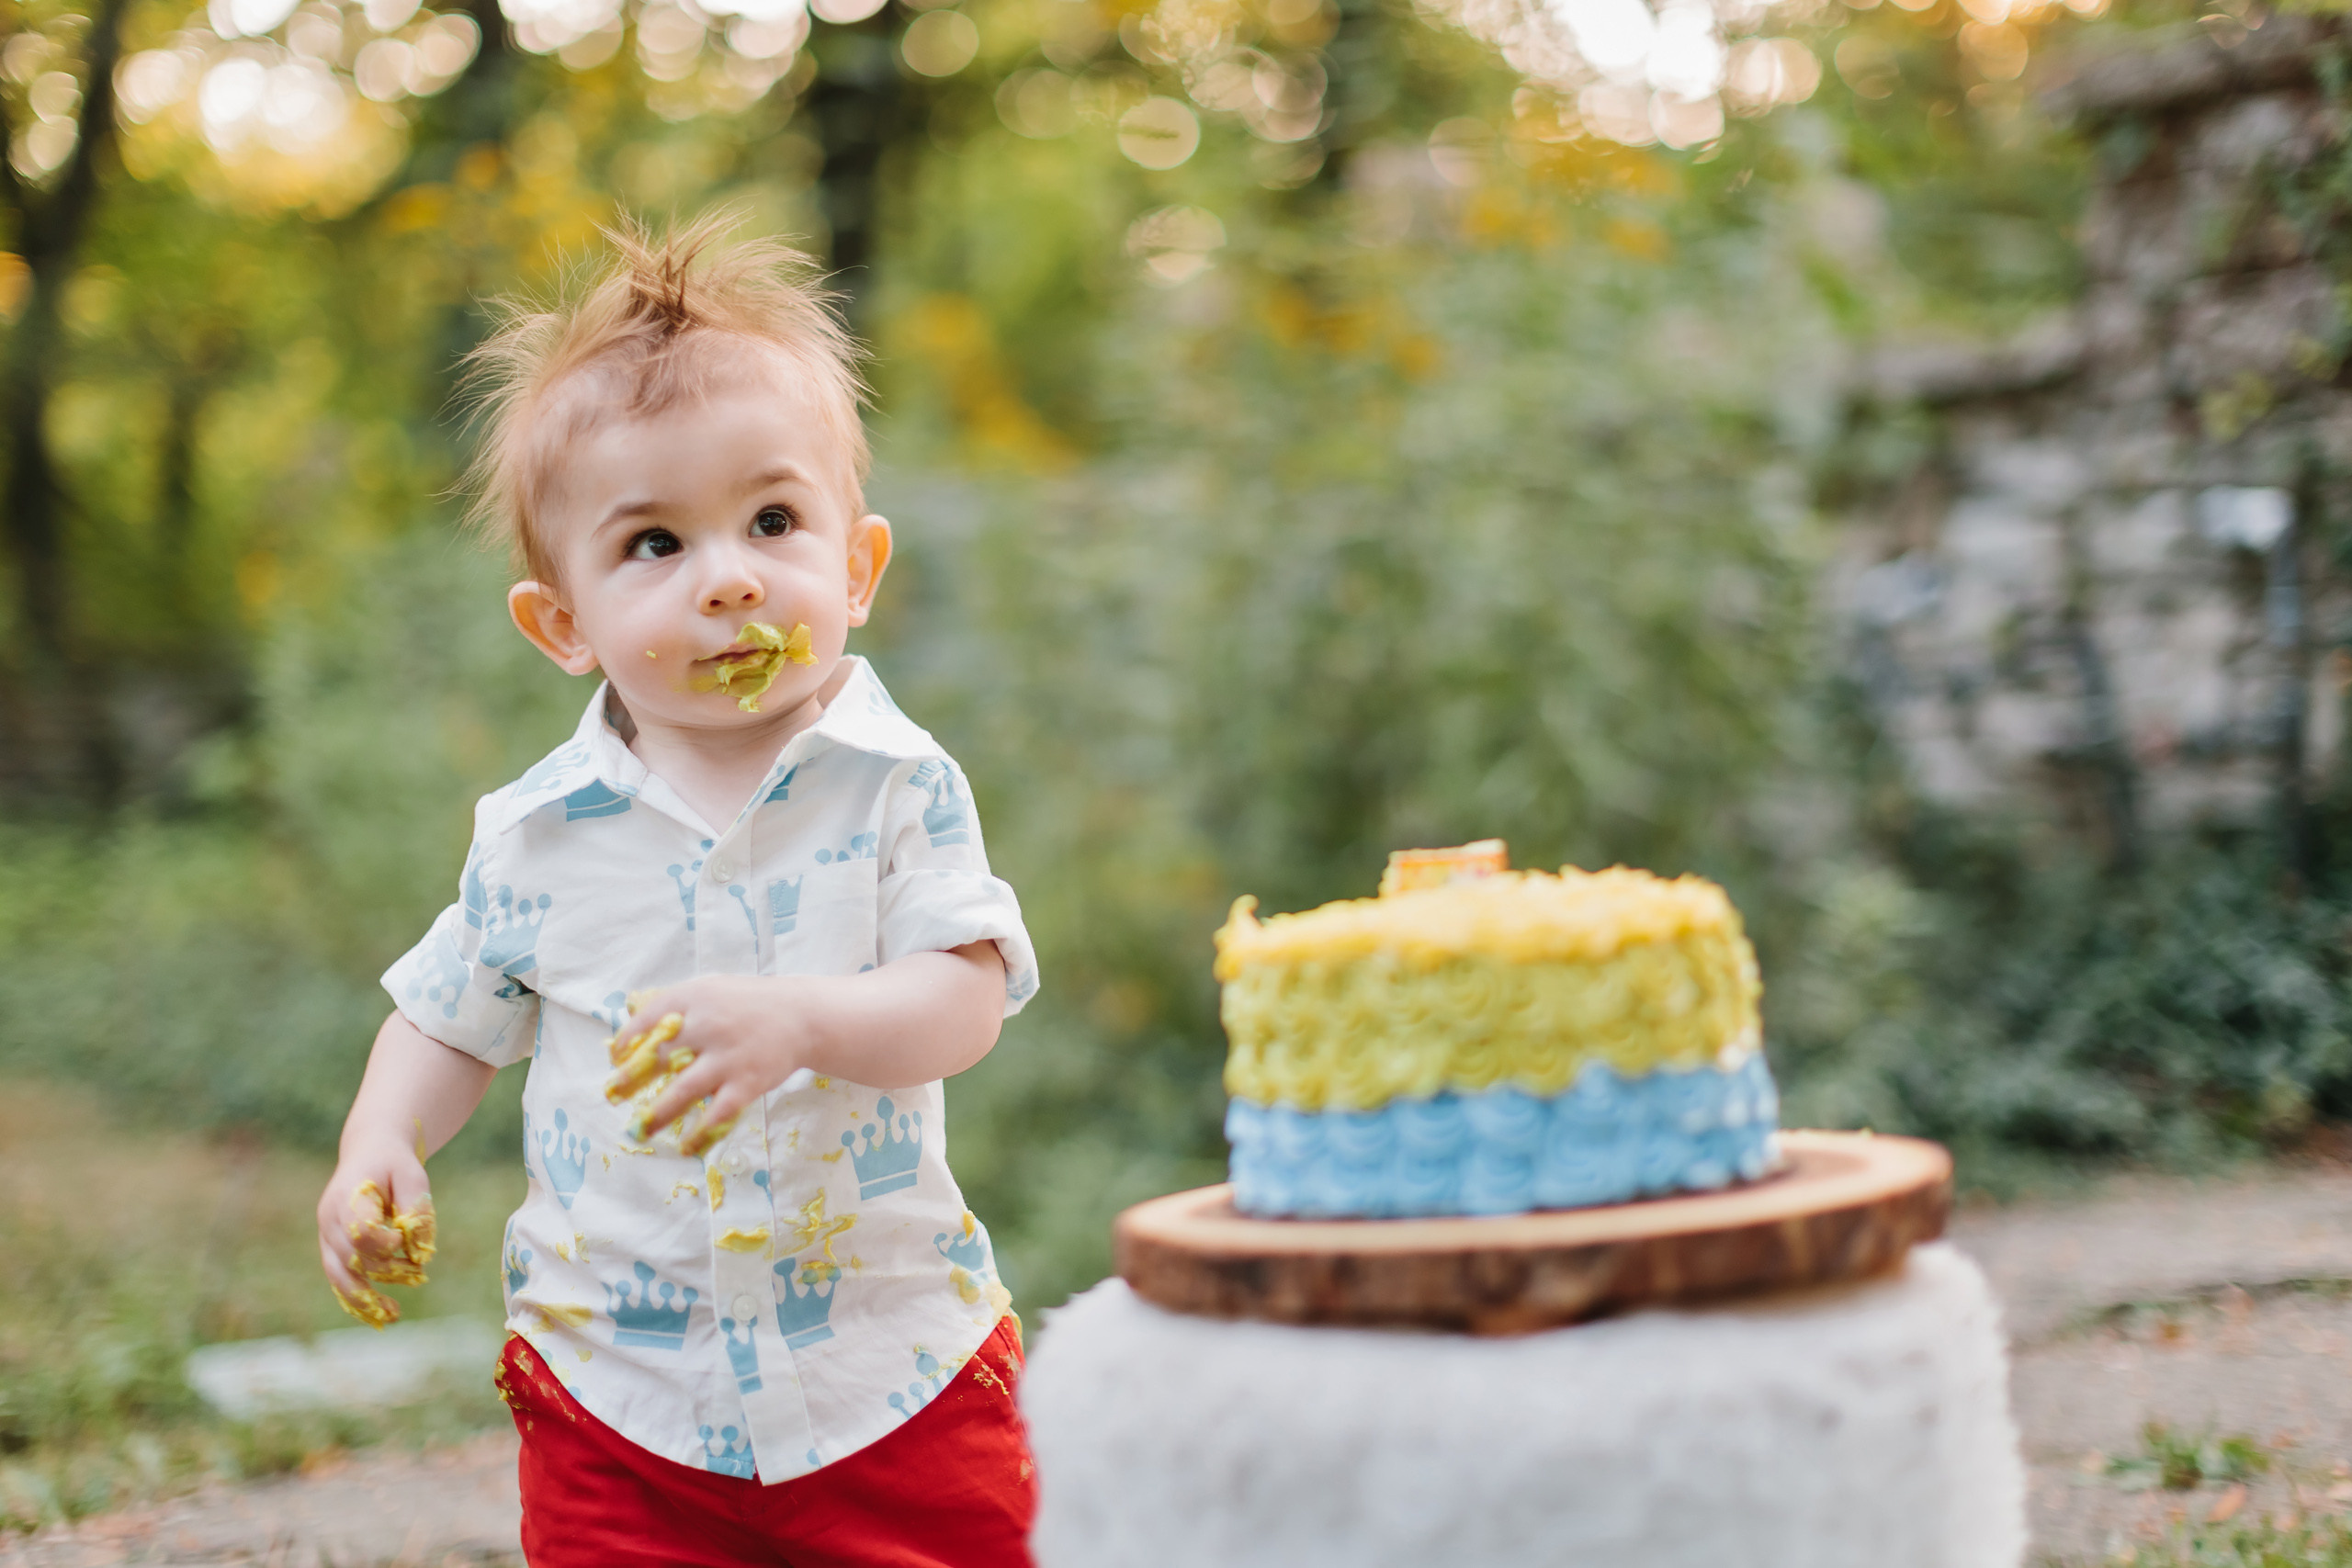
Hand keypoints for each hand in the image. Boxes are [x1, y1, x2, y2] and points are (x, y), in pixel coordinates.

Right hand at [316, 1133, 434, 1326]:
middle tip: (418, 1276)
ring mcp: (327, 1235)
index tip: (404, 1241)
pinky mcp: (332, 1248)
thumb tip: (420, 1253)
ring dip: (365, 1299)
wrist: (369, 1152)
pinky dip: (357, 1298)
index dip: (383, 1243)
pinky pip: (340, 1278)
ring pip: (339, 1275)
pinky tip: (379, 1314)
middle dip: (385, 1271)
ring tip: (393, 1316)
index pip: (359, 1231)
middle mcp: (330, 1219)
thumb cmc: (394, 1164)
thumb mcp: (413, 1175)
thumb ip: (416, 1210)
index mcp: (348, 1196)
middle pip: (351, 1257)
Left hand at [609, 975, 825, 1155]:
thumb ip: (675, 1005)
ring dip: (657, 1114)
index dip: (626, 1041)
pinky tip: (686, 1146)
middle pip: (657, 1057)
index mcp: (694, 998)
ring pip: (681, 1091)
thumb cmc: (748, 1004)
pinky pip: (717, 1113)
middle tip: (613, 1096)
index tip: (615, 1059)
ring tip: (640, 1130)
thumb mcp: (711, 990)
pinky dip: (700, 1132)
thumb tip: (631, 1024)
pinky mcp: (747, 1082)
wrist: (803, 1017)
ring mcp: (727, 1057)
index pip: (646, 1019)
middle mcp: (708, 1026)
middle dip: (630, 1080)